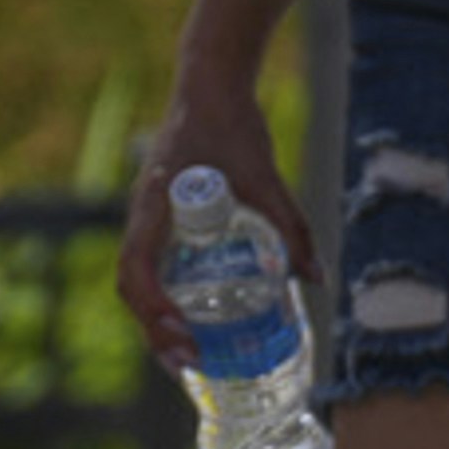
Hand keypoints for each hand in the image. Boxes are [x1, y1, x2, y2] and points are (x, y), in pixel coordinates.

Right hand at [115, 50, 317, 360]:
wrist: (210, 84)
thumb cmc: (229, 123)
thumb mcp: (264, 176)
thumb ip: (289, 225)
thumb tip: (315, 278)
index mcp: (154, 206)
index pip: (135, 269)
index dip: (153, 310)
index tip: (182, 336)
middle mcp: (142, 217)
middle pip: (133, 287)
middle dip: (155, 331)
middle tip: (188, 364)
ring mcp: (149, 220)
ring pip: (140, 281)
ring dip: (158, 321)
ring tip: (188, 356)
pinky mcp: (163, 220)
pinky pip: (155, 267)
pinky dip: (167, 299)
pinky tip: (195, 317)